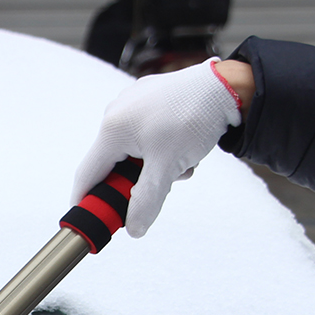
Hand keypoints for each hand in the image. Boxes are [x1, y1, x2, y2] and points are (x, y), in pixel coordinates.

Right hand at [72, 59, 242, 237]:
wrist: (228, 85)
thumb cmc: (194, 117)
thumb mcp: (168, 167)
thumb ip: (146, 201)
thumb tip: (134, 230)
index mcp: (112, 129)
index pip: (88, 175)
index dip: (86, 200)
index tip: (89, 219)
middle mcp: (116, 113)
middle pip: (113, 164)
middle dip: (134, 182)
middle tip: (159, 189)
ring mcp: (132, 104)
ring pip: (133, 151)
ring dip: (154, 167)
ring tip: (180, 165)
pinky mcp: (149, 100)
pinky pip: (145, 135)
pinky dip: (161, 149)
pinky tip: (182, 148)